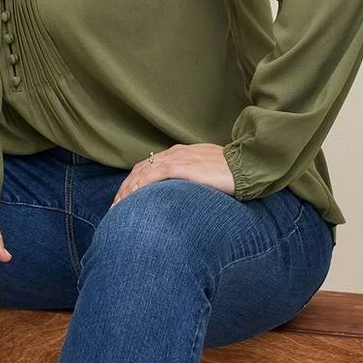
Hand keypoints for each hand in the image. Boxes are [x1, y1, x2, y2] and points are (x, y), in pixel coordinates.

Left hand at [110, 143, 235, 205]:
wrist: (246, 166)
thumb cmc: (232, 172)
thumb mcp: (208, 173)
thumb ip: (193, 179)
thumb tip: (185, 196)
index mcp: (180, 154)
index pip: (148, 167)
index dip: (133, 183)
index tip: (125, 201)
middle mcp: (175, 154)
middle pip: (140, 170)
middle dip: (125, 190)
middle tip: (115, 208)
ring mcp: (177, 159)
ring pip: (142, 172)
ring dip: (127, 191)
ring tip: (118, 208)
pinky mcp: (181, 166)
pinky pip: (152, 175)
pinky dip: (139, 186)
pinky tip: (132, 199)